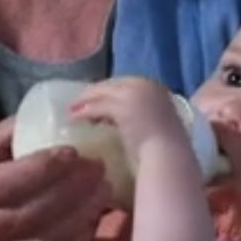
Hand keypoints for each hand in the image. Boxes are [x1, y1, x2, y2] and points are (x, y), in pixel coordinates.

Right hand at [0, 118, 113, 240]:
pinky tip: (87, 223)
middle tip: (100, 169)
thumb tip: (36, 117)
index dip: (51, 165)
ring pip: (45, 240)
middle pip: (38, 211)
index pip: (16, 179)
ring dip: (80, 217)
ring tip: (102, 193)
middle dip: (75, 190)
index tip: (75, 151)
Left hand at [67, 77, 191, 165]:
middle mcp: (144, 85)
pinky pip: (97, 106)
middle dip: (93, 94)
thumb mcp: (153, 124)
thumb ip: (139, 115)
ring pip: (101, 93)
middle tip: (78, 103)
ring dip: (84, 101)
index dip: (108, 93)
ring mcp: (133, 94)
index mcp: (155, 88)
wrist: (168, 156)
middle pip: (111, 86)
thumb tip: (117, 119)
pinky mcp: (121, 107)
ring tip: (72, 111)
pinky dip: (83, 112)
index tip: (97, 101)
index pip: (124, 84)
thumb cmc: (164, 148)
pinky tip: (73, 118)